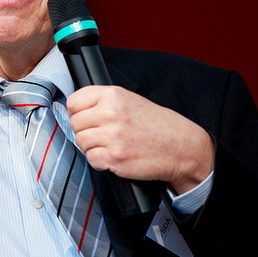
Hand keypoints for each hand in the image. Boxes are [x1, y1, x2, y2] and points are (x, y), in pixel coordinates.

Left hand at [67, 86, 213, 194]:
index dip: (76, 111)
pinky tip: (113, 156)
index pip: (74, 101)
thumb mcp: (131, 100)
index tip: (82, 116)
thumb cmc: (158, 125)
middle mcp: (111, 114)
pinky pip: (91, 159)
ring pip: (80, 142)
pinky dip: (99, 161)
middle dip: (83, 130)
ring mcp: (112, 137)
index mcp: (113, 95)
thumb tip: (75, 110)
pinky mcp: (115, 158)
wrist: (183, 147)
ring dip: (91, 146)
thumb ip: (103, 102)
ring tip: (108, 145)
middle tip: (98, 134)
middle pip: (74, 123)